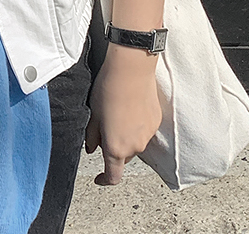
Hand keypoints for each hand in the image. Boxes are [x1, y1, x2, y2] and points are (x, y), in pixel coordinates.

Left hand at [84, 44, 162, 185]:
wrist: (131, 69)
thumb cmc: (108, 89)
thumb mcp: (93, 114)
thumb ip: (92, 135)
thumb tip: (92, 148)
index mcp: (116, 148)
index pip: (113, 176)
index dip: (104, 180)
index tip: (98, 178)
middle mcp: (135, 147)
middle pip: (122, 158)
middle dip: (113, 150)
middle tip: (104, 129)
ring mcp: (148, 135)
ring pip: (134, 144)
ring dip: (125, 137)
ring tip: (116, 114)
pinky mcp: (156, 122)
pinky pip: (144, 131)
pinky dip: (136, 126)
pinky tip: (129, 108)